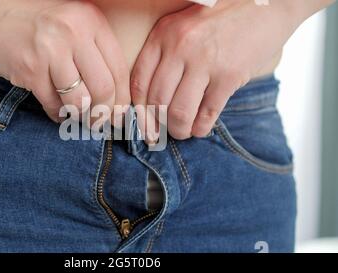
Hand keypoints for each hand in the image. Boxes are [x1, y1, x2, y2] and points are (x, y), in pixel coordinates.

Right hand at [0, 0, 129, 123]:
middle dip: (105, 113)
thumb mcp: (75, 26)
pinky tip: (57, 111)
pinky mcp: (29, 69)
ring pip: (79, 101)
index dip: (122, 99)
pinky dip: (57, 114)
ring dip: (81, 116)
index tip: (120, 114)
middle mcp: (73, 32)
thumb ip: (97, 54)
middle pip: (104, 88)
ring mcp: (50, 51)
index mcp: (91, 20)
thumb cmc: (40, 26)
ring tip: (79, 117)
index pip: (119, 69)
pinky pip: (53, 105)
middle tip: (101, 122)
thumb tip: (117, 99)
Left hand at [131, 0, 303, 140]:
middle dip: (158, 125)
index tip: (144, 125)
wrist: (265, 2)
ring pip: (179, 111)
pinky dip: (201, 128)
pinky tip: (200, 129)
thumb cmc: (220, 18)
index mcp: (163, 35)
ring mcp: (205, 61)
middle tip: (162, 133)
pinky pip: (207, 113)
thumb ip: (166, 54)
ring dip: (178, 130)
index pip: (139, 83)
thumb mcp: (183, 26)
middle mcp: (180, 47)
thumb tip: (153, 99)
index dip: (139, 111)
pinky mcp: (229, 75)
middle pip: (157, 100)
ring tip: (182, 132)